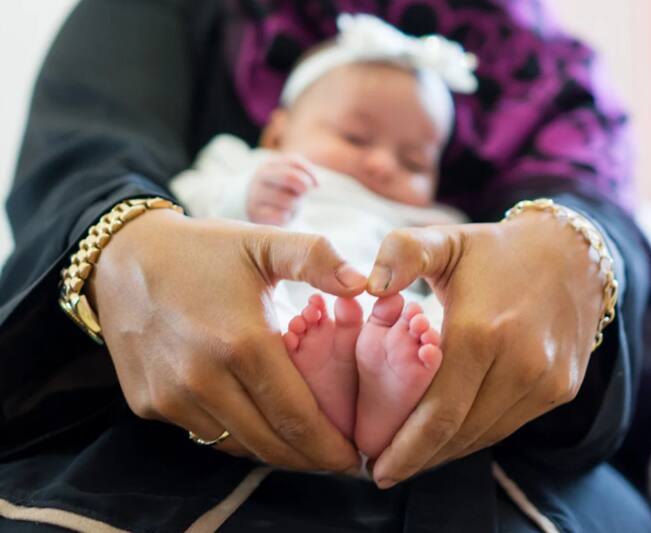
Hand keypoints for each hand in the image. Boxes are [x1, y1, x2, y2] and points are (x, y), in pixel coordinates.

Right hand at [89, 208, 365, 472]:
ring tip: (300, 440)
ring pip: (237, 444)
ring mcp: (171, 396)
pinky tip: (255, 418)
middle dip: (309, 457)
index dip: (329, 444)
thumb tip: (363, 283)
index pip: (297, 417)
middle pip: (270, 443)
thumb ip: (317, 258)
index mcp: (242, 342)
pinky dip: (235, 434)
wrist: (122, 259)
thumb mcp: (262, 243)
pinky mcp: (149, 404)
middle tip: (335, 457)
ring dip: (273, 448)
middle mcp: (203, 379)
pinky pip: (204, 433)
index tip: (353, 455)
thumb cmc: (203, 250)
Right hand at [247, 154, 316, 224]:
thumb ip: (303, 176)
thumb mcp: (291, 181)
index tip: (317, 185)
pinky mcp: (255, 213)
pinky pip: (281, 216)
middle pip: (290, 177)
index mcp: (270, 165)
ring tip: (291, 207)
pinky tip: (282, 216)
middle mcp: (260, 177)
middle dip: (304, 188)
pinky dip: (287, 217)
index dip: (310, 174)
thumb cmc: (280, 194)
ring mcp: (255, 195)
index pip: (294, 162)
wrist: (257, 211)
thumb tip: (316, 184)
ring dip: (296, 206)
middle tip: (303, 195)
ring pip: (288, 200)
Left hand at [365, 210, 603, 487]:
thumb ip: (402, 253)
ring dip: (447, 452)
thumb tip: (368, 286)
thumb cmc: (493, 251)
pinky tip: (450, 436)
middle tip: (385, 470)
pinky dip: (476, 435)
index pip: (439, 412)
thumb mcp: (444, 240)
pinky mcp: (562, 389)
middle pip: (460, 432)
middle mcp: (521, 363)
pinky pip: (508, 425)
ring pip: (485, 435)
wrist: (571, 255)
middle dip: (419, 458)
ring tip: (411, 458)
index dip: (406, 448)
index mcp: (482, 331)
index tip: (377, 470)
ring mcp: (546, 380)